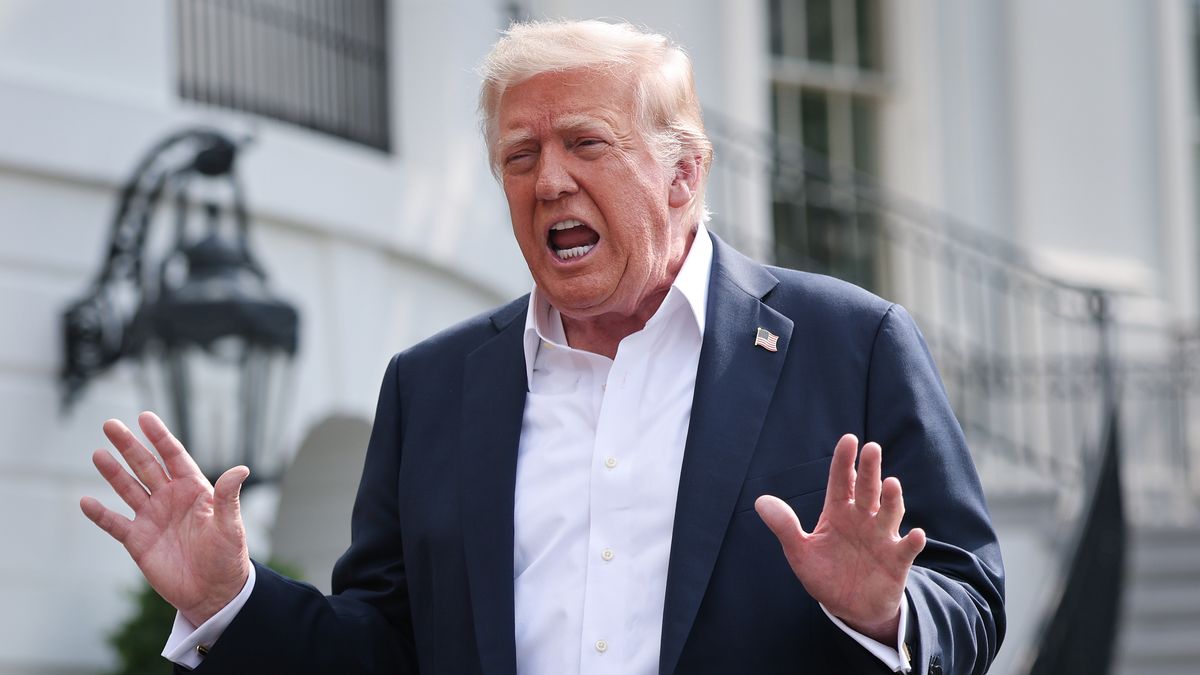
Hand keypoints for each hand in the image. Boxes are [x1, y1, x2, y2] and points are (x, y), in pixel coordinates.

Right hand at [80, 411, 251, 625]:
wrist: (213, 592)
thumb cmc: (228, 556)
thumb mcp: (230, 525)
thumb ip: (228, 497)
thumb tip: (242, 469)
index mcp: (194, 490)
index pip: (173, 456)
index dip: (159, 437)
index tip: (144, 417)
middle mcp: (170, 499)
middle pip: (146, 466)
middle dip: (129, 446)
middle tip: (110, 424)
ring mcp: (152, 518)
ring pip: (128, 489)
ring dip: (113, 472)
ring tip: (98, 454)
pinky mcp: (138, 540)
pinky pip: (115, 523)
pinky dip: (100, 514)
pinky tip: (86, 501)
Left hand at [755, 434, 925, 643]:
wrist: (849, 608)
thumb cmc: (826, 574)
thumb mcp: (800, 552)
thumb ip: (785, 527)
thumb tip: (760, 501)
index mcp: (839, 512)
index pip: (841, 480)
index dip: (844, 460)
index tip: (848, 439)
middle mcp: (863, 519)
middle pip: (867, 489)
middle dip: (869, 469)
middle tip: (871, 448)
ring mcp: (882, 537)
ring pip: (889, 513)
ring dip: (892, 499)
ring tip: (891, 484)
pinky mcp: (896, 560)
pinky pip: (906, 548)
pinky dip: (913, 541)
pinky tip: (917, 534)